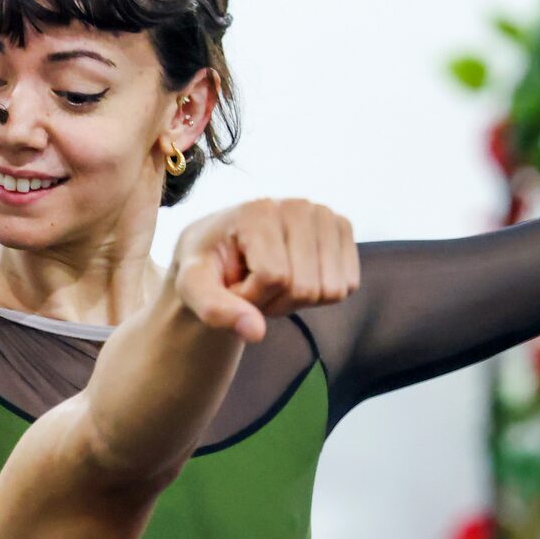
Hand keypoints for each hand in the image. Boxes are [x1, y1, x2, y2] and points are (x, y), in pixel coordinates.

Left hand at [172, 199, 359, 342]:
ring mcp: (325, 215)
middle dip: (275, 301)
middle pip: (305, 287)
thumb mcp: (192, 288)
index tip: (232, 285)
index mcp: (258, 211)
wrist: (223, 248)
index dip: (251, 297)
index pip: (273, 278)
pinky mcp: (343, 229)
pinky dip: (320, 294)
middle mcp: (298, 205)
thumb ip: (214, 309)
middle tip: (253, 286)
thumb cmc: (206, 267)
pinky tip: (295, 275)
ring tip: (271, 281)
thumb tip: (256, 333)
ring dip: (297, 300)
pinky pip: (347, 285)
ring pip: (330, 290)